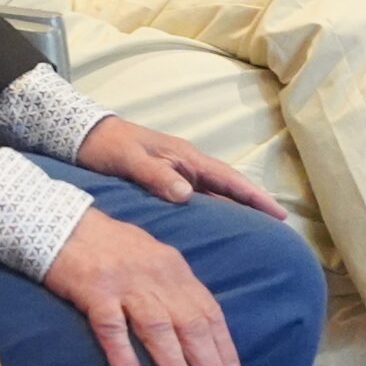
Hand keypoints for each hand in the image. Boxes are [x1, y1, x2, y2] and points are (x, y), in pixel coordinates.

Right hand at [44, 209, 242, 365]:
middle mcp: (156, 275)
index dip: (223, 345)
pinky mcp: (93, 289)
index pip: (208, 310)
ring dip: (174, 365)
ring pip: (157, 327)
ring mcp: (125, 282)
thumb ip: (174, 287)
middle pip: (190, 323)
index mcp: (174, 268)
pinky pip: (110, 323)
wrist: (64, 222)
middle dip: (209, 363)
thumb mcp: (154, 257)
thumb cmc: (111, 245)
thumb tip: (198, 324)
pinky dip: (121, 350)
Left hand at [76, 117, 285, 219]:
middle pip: (229, 185)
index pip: (228, 179)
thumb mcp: (130, 160)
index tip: (278, 214)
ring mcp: (179, 171)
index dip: (254, 196)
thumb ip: (156, 175)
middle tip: (278, 225)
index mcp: (185, 158)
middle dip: (254, 203)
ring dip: (237, 207)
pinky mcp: (167, 179)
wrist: (86, 135)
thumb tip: (186, 194)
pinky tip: (218, 224)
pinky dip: (216, 208)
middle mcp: (187, 164)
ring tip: (256, 229)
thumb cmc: (109, 147)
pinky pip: (200, 196)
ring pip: (216, 191)